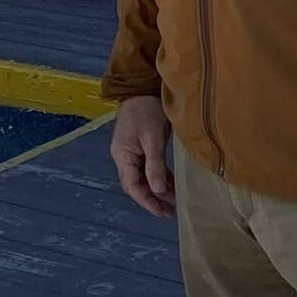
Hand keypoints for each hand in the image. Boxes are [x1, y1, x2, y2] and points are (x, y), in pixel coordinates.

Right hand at [111, 95, 175, 218]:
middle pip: (137, 184)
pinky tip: (171, 183)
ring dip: (157, 188)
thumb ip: (154, 164)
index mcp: (122, 155)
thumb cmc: (146, 109)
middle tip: (170, 211)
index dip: (147, 202)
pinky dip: (159, 176)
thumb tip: (157, 191)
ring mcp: (131, 150)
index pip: (133, 187)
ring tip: (174, 201)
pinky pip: (148, 166)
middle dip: (153, 199)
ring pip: (143, 176)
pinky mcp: (140, 144)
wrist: (142, 84)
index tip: (163, 212)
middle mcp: (124, 155)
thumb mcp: (152, 137)